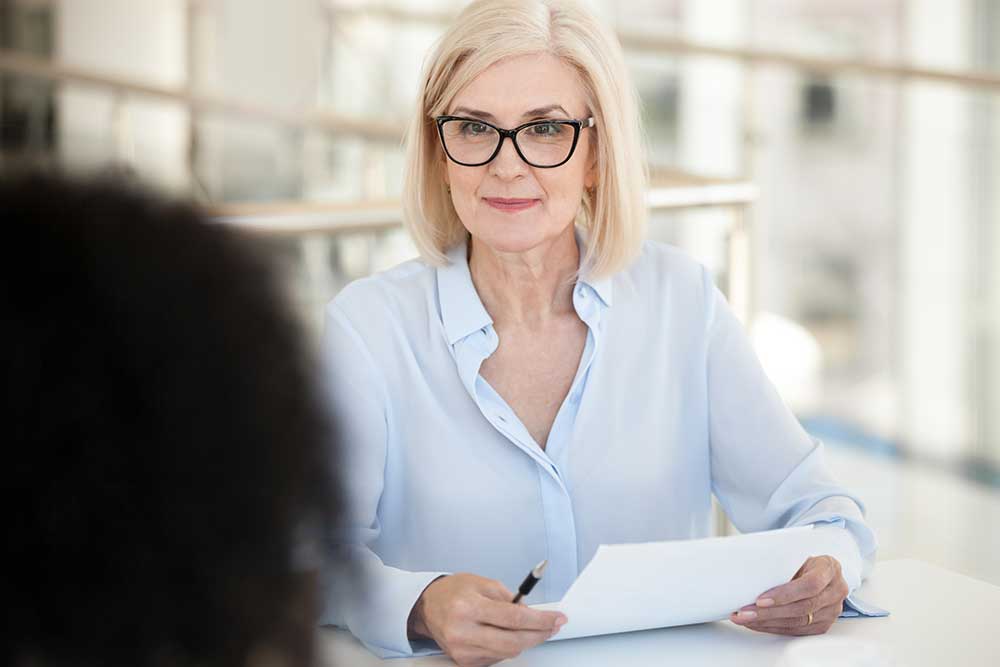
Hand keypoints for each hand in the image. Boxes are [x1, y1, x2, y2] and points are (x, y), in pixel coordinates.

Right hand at [407, 573, 566, 666]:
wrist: (427, 607)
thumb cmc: (454, 591)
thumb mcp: (482, 583)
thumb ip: (510, 599)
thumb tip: (533, 615)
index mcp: (468, 607)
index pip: (513, 618)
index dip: (540, 620)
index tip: (557, 618)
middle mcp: (463, 632)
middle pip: (513, 642)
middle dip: (539, 635)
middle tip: (552, 626)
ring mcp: (462, 650)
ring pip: (507, 652)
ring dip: (524, 640)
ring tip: (529, 627)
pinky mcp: (463, 661)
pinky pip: (496, 657)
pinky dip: (507, 646)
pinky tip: (507, 634)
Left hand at [729, 555, 848, 635]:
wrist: (819, 571)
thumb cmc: (805, 560)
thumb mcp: (797, 554)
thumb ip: (782, 564)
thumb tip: (749, 573)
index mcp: (829, 568)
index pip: (810, 585)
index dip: (784, 594)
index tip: (760, 599)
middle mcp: (835, 591)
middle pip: (802, 607)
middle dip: (769, 613)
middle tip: (745, 613)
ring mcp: (832, 610)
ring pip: (798, 622)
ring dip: (768, 622)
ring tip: (746, 619)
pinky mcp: (823, 624)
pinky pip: (797, 630)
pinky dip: (774, 628)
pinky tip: (758, 624)